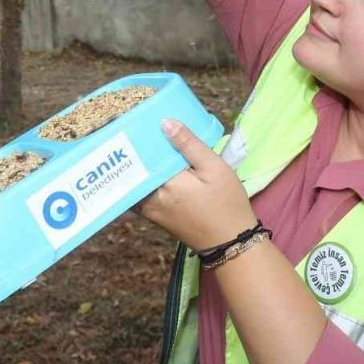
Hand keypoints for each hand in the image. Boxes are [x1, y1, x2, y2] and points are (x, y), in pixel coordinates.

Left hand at [137, 119, 258, 251]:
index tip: (133, 119)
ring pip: (135, 180)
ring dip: (137, 163)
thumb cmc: (226, 204)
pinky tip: (152, 163)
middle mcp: (149, 198)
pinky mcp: (154, 216)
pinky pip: (140, 191)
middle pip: (133, 168)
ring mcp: (149, 210)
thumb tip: (164, 122)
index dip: (136, 137)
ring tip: (141, 141)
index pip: (139, 155)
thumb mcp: (214, 168)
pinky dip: (142, 177)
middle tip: (135, 125)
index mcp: (164, 184)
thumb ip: (189, 145)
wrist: (231, 243)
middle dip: (133, 149)